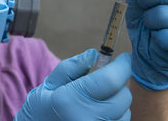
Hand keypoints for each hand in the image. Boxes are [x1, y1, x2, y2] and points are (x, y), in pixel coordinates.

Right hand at [14, 49, 131, 120]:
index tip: (125, 58)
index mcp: (71, 101)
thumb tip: (94, 54)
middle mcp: (87, 120)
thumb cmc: (42, 108)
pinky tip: (99, 112)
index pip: (110, 80)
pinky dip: (115, 115)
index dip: (122, 66)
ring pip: (125, 112)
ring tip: (98, 99)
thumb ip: (72, 67)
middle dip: (119, 83)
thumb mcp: (50, 83)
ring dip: (117, 101)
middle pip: (122, 97)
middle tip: (106, 79)